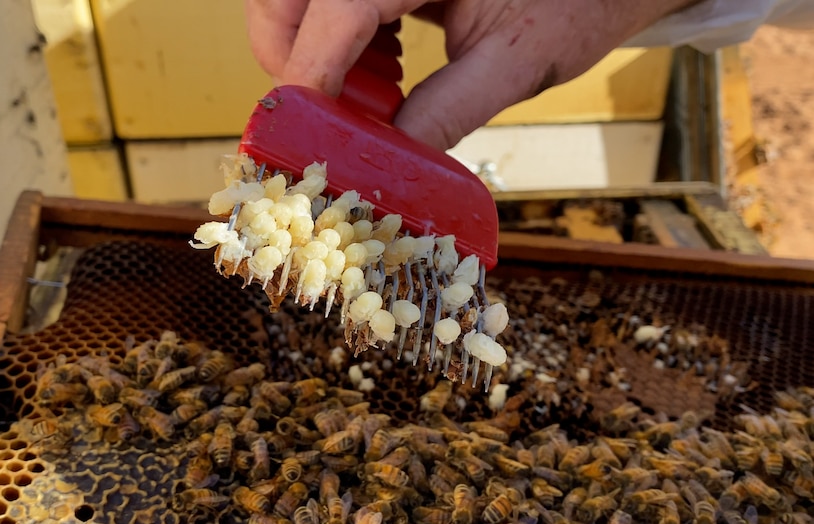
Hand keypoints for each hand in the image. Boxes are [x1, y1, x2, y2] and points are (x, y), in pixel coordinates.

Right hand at [246, 0, 701, 149]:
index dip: (312, 70)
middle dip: (292, 58)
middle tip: (329, 112)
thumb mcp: (515, 64)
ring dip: (314, 53)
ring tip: (372, 90)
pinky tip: (383, 64)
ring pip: (298, 0)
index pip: (339, 4)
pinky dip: (339, 40)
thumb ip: (445, 113)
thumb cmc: (576, 1)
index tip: (307, 129)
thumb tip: (385, 163)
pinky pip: (331, 3)